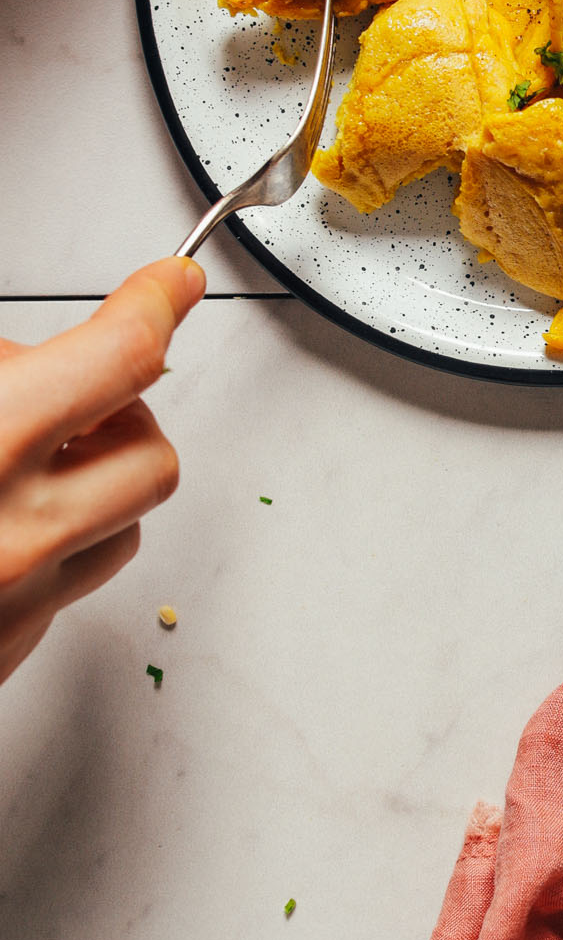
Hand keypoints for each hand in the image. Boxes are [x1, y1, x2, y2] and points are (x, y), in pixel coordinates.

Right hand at [0, 259, 204, 687]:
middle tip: (66, 394)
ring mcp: (14, 603)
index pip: (121, 355)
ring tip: (17, 464)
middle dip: (119, 416)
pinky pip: (64, 588)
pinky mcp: (2, 653)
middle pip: (150, 453)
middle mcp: (16, 533)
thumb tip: (20, 359)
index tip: (168, 285)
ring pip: (121, 527)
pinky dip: (45, 548)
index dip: (154, 304)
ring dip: (88, 486)